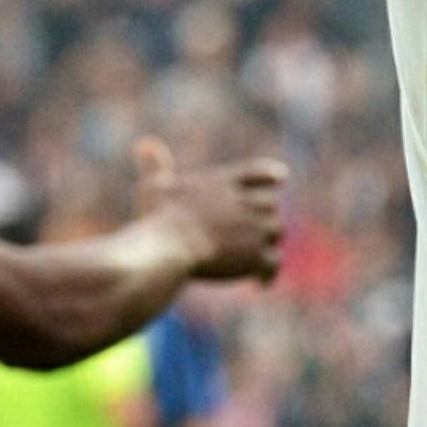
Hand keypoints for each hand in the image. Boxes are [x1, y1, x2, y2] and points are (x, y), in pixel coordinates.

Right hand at [134, 137, 288, 283]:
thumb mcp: (154, 188)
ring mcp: (254, 228)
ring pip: (277, 231)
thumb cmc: (157, 219)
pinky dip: (268, 273)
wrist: (170, 247)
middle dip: (266, 216)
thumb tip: (145, 144)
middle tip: (259, 232)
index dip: (270, 175)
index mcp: (225, 182)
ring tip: (257, 258)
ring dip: (269, 243)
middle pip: (271, 204)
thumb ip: (155, 166)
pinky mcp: (255, 256)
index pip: (258, 172)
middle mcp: (246, 201)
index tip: (281, 177)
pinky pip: (272, 264)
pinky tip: (260, 282)